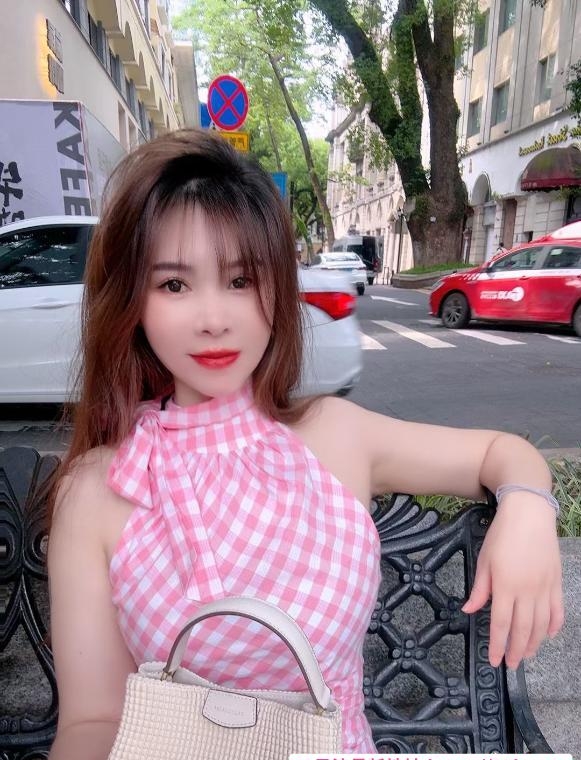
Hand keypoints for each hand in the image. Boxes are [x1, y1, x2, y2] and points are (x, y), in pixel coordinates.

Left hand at [461, 494, 563, 668]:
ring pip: (541, 624)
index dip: (498, 645)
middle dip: (517, 650)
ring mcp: (545, 587)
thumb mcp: (484, 560)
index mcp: (506, 586)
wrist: (529, 514)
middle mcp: (527, 591)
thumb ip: (480, 589)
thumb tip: (469, 610)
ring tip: (527, 654)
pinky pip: (557, 610)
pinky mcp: (556, 582)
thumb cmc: (502, 534)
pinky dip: (554, 625)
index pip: (502, 624)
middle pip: (523, 629)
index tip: (495, 660)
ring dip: (534, 643)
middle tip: (512, 664)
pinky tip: (548, 634)